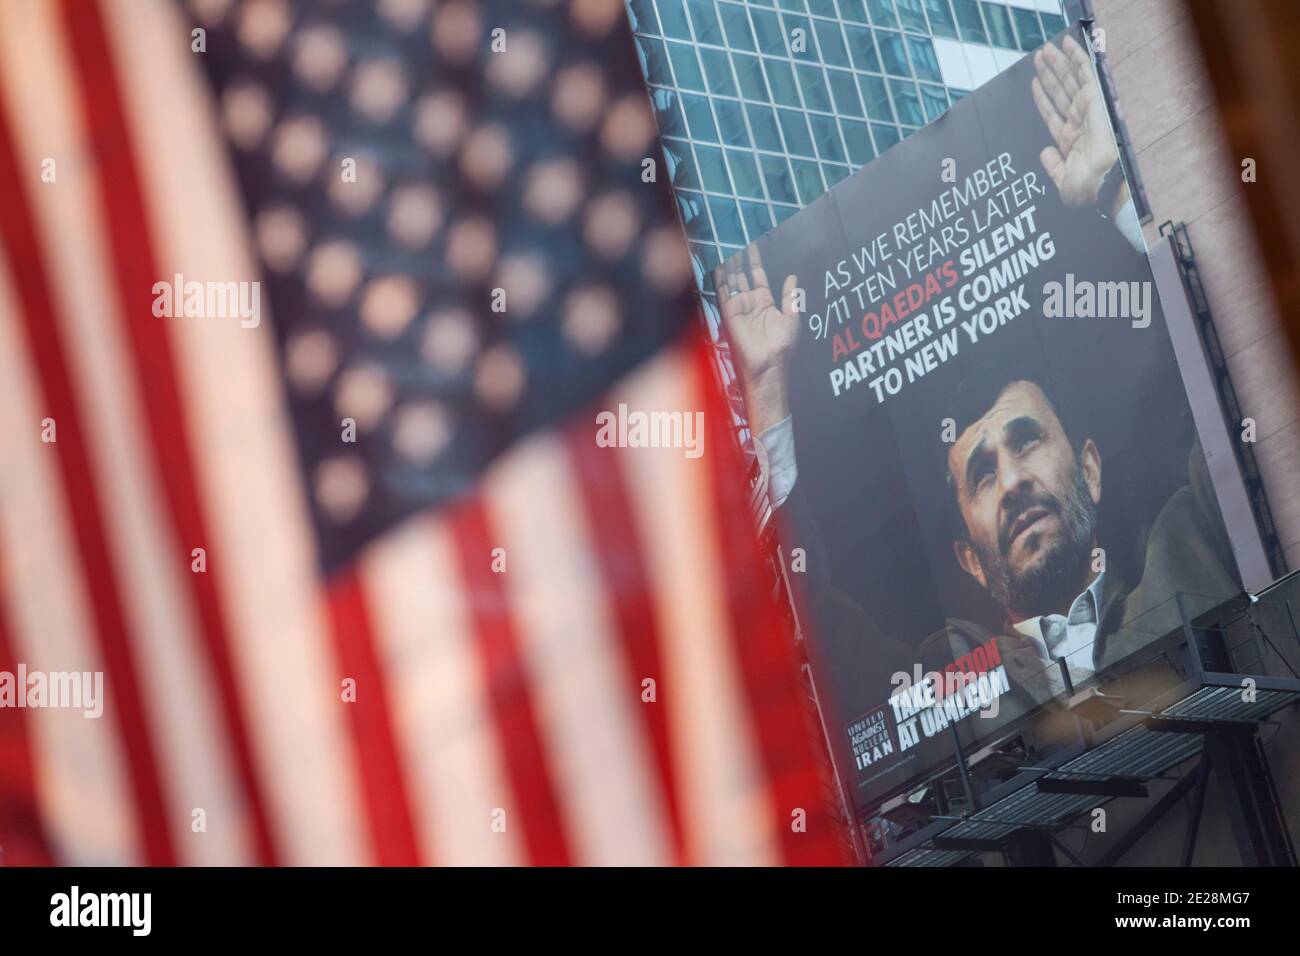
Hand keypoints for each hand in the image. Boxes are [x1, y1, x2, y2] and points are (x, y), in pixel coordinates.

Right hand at [717, 245, 799, 434]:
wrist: (769, 364)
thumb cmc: (781, 347)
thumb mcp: (792, 318)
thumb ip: (791, 297)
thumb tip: (793, 277)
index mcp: (764, 304)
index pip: (758, 277)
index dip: (755, 261)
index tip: (753, 244)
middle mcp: (749, 304)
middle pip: (742, 275)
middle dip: (740, 258)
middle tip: (737, 238)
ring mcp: (738, 307)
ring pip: (732, 279)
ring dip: (730, 262)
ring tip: (729, 243)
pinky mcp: (729, 312)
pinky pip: (723, 290)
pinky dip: (720, 275)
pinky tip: (720, 261)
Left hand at [1032, 35, 1120, 209]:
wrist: (1100, 181)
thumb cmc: (1086, 187)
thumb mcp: (1062, 179)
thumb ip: (1052, 166)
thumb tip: (1045, 153)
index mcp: (1071, 140)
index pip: (1053, 113)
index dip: (1043, 98)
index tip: (1034, 83)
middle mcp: (1079, 122)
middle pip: (1060, 92)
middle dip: (1049, 74)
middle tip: (1038, 57)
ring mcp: (1087, 109)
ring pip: (1069, 80)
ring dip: (1057, 63)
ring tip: (1044, 50)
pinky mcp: (1095, 98)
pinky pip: (1085, 72)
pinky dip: (1077, 57)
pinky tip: (1066, 45)